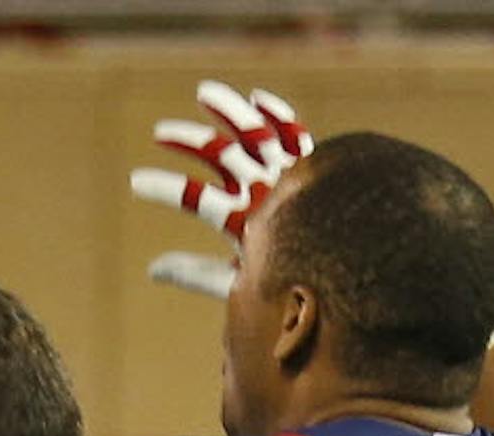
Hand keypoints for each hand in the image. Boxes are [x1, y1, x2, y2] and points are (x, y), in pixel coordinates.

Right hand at [130, 80, 312, 292]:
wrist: (356, 263)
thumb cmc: (298, 284)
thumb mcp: (240, 285)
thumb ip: (195, 273)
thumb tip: (153, 269)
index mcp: (245, 220)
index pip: (194, 197)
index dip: (163, 186)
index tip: (136, 180)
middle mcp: (268, 188)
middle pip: (220, 154)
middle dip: (188, 140)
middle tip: (160, 131)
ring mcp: (290, 171)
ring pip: (254, 130)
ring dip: (228, 109)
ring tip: (205, 91)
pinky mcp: (311, 164)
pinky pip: (293, 131)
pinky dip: (276, 113)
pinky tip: (257, 99)